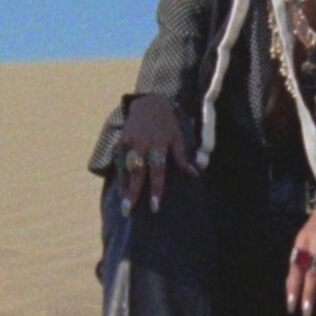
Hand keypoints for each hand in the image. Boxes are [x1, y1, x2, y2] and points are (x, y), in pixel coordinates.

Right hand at [117, 94, 196, 214]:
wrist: (149, 103)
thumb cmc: (167, 124)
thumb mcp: (177, 138)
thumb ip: (182, 157)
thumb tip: (195, 174)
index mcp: (159, 145)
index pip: (157, 171)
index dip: (155, 190)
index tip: (154, 207)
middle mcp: (143, 144)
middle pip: (137, 173)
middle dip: (133, 192)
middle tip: (129, 211)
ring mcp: (130, 143)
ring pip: (126, 169)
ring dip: (124, 188)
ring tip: (124, 205)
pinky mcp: (121, 142)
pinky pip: (120, 163)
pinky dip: (120, 178)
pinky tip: (121, 192)